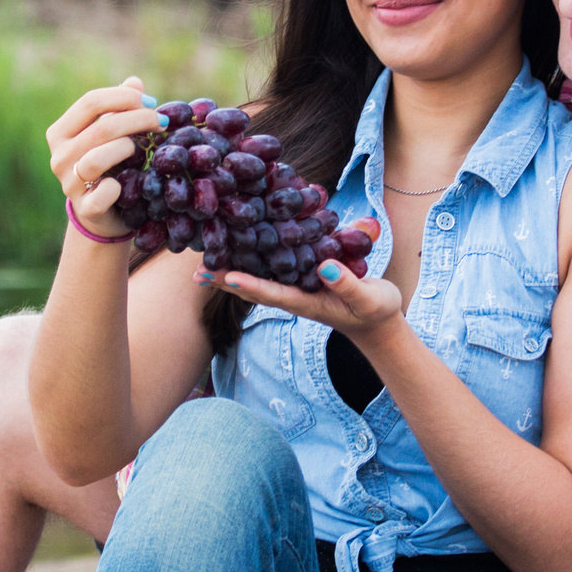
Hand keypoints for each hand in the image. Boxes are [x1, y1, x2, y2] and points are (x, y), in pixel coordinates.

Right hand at [46, 77, 163, 240]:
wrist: (104, 213)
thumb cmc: (110, 165)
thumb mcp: (112, 135)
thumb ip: (120, 108)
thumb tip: (134, 82)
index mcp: (60, 132)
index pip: (90, 102)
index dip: (125, 97)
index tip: (152, 102)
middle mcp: (59, 156)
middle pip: (102, 128)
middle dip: (139, 120)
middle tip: (162, 122)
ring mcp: (69, 184)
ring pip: (98, 158)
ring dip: (128, 148)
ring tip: (143, 150)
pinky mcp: (85, 208)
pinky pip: (104, 192)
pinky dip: (119, 186)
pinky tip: (130, 183)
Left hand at [197, 226, 401, 337]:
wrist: (376, 321)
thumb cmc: (374, 310)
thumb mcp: (368, 298)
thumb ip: (348, 284)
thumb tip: (325, 267)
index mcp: (306, 302)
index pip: (271, 293)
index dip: (248, 284)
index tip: (226, 276)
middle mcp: (293, 296)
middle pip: (253, 289)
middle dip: (226, 280)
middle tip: (196, 271)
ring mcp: (294, 290)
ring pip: (257, 280)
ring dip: (230, 273)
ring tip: (202, 265)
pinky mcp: (299, 280)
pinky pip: (270, 271)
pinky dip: (251, 261)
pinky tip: (237, 250)